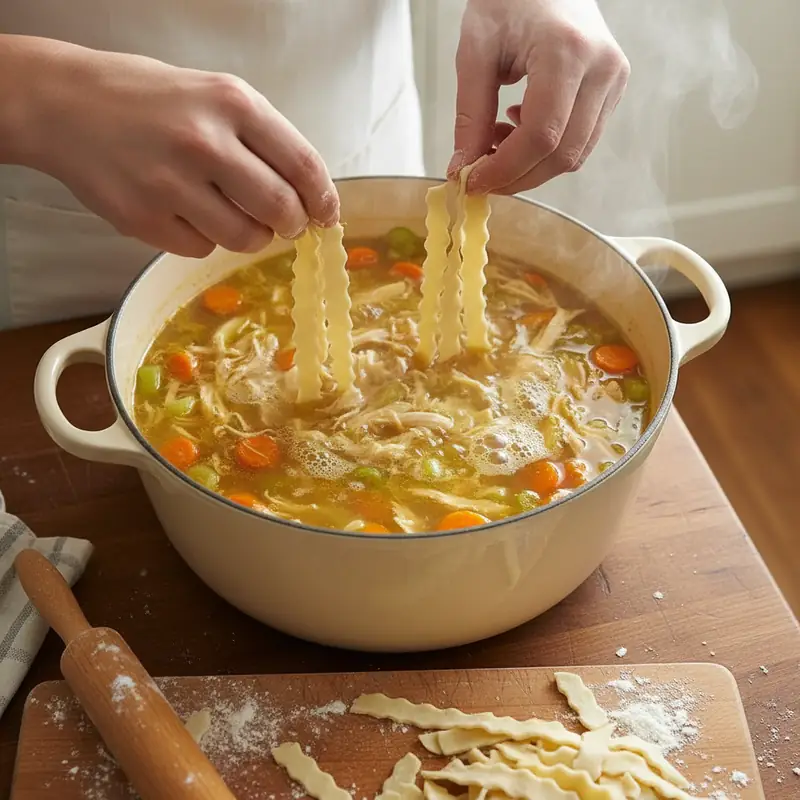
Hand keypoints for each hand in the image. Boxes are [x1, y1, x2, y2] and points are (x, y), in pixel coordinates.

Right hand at [21, 40, 337, 256]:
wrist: (66, 104)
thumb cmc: (152, 101)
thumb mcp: (215, 97)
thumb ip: (263, 140)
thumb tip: (308, 195)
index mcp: (232, 104)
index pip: (303, 165)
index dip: (323, 200)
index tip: (326, 215)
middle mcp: (205, 142)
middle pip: (280, 210)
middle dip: (291, 224)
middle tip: (285, 223)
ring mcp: (171, 184)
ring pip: (245, 238)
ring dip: (250, 235)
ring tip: (230, 212)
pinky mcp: (144, 219)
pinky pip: (201, 249)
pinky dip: (204, 238)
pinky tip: (185, 212)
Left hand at [450, 0, 629, 194]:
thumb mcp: (476, 52)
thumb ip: (470, 114)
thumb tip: (464, 167)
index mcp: (567, 52)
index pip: (541, 136)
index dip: (505, 169)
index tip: (473, 181)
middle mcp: (602, 69)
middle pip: (562, 154)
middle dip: (517, 176)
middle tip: (481, 176)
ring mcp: (614, 80)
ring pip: (575, 155)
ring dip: (531, 166)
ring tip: (497, 142)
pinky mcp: (613, 89)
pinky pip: (581, 141)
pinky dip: (547, 151)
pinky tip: (519, 128)